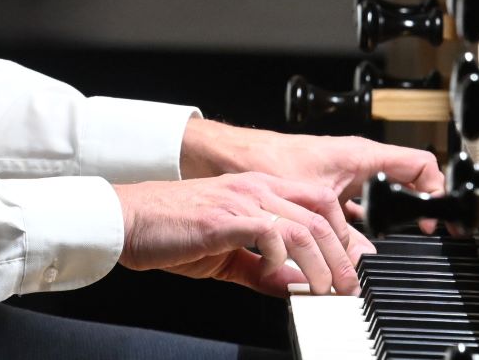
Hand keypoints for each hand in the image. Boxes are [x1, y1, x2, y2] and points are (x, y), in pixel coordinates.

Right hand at [112, 172, 364, 296]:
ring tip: (326, 291)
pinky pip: (270, 233)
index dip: (342, 238)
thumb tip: (296, 286)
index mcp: (257, 189)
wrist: (128, 220)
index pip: (318, 203)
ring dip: (322, 264)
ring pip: (303, 226)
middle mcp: (254, 187)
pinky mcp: (224, 217)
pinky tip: (275, 277)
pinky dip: (282, 259)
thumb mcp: (227, 255)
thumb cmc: (169, 230)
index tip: (350, 269)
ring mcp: (239, 199)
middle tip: (348, 288)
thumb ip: (264, 269)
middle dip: (342, 257)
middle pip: (321, 215)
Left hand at [181, 117, 444, 219]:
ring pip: (380, 197)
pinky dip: (360, 225)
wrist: (232, 156)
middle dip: (415, 210)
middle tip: (422, 237)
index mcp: (363, 154)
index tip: (437, 219)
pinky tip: (354, 245)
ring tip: (388, 245)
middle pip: (405, 182)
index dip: (437, 190)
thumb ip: (345, 234)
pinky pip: (358, 206)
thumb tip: (366, 259)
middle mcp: (357, 161)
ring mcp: (344, 173)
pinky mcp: (329, 186)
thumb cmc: (267, 158)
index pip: (421, 164)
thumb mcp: (316, 202)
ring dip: (386, 221)